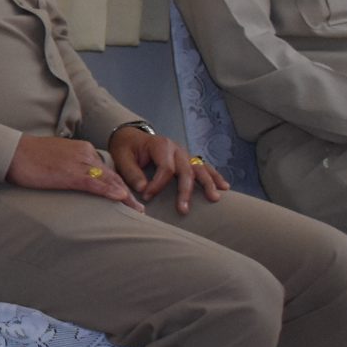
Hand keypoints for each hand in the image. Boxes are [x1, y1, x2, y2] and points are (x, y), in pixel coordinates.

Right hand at [7, 134, 140, 210]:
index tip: (126, 197)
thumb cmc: (29, 157)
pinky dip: (109, 190)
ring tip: (136, 210)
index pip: (105, 169)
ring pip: (108, 180)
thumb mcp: (55, 159)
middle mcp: (85, 154)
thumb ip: (70, 166)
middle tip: (138, 208)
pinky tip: (120, 198)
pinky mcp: (70, 173)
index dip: (118, 184)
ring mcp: (78, 163)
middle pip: (112, 175)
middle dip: (126, 192)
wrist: (12, 152)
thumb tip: (75, 180)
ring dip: (124, 196)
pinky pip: (94, 183)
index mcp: (82, 150)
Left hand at [109, 127, 226, 212]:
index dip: (158, 185)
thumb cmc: (126, 149)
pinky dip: (214, 176)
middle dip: (185, 191)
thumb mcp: (121, 158)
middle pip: (186, 170)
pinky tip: (224, 187)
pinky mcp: (188, 158)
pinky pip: (204, 167)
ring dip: (208, 183)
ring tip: (215, 198)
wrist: (131, 137)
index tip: (147, 197)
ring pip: (199, 168)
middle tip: (183, 210)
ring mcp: (184, 153)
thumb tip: (143, 189)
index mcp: (160, 145)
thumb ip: (132, 173)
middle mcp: (176, 148)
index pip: (165, 168)